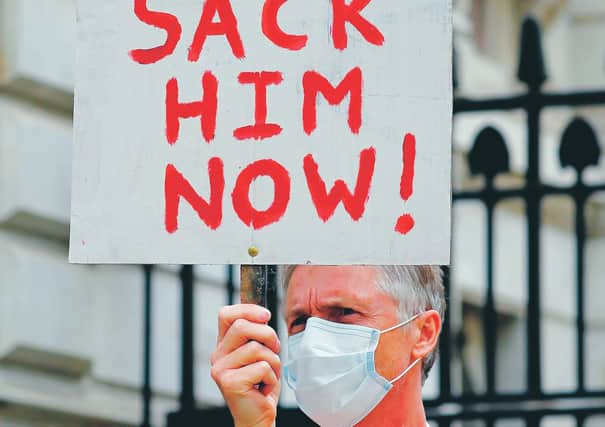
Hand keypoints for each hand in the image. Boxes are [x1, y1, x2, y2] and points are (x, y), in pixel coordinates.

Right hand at [211, 304, 280, 426]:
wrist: (258, 417)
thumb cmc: (261, 384)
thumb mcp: (260, 353)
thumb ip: (257, 334)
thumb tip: (263, 314)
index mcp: (224, 345)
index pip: (226, 314)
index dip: (247, 309)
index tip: (266, 315)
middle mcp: (217, 355)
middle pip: (242, 326)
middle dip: (267, 335)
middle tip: (275, 350)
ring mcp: (221, 369)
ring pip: (256, 348)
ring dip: (273, 362)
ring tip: (268, 375)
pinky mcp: (230, 383)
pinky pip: (261, 367)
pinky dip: (271, 377)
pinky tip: (264, 387)